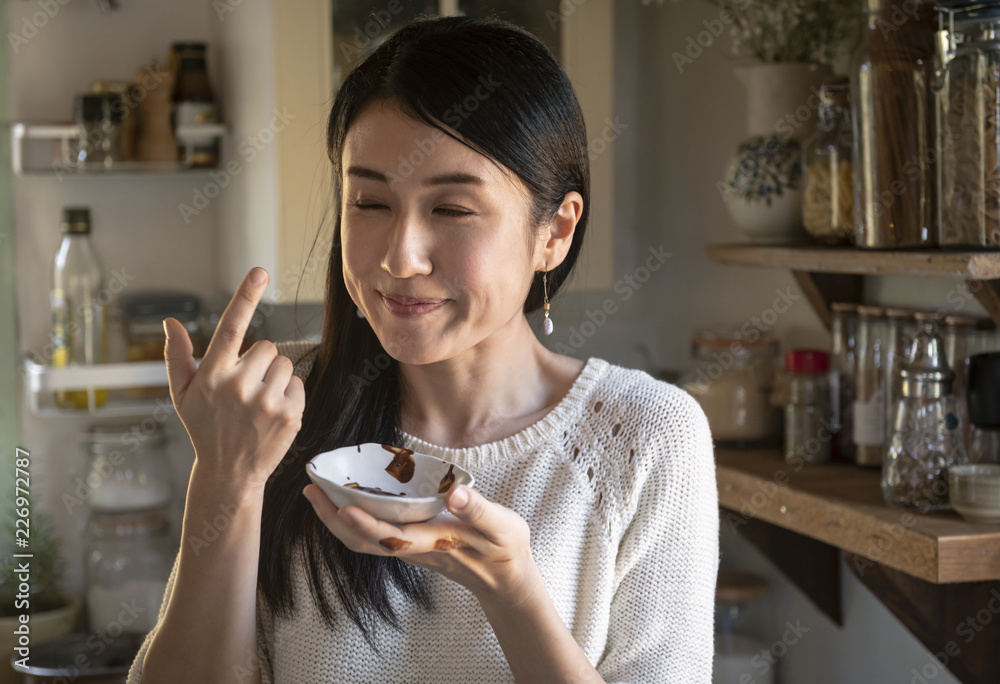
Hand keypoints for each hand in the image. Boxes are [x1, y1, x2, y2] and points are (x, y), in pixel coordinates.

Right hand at [163, 267, 305, 490]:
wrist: (229, 472)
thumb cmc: (204, 427)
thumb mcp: (182, 394)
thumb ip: (177, 356)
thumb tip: (170, 321)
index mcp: (211, 376)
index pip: (230, 328)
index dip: (245, 297)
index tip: (259, 272)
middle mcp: (238, 386)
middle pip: (266, 346)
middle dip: (258, 361)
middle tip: (245, 387)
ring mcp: (265, 402)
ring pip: (284, 363)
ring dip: (274, 377)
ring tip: (258, 402)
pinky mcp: (289, 415)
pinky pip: (298, 384)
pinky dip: (289, 394)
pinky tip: (272, 414)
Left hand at [302, 483, 541, 605]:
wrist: (505, 576)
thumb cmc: (505, 547)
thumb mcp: (502, 526)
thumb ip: (479, 510)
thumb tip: (454, 494)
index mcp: (435, 541)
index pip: (393, 536)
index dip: (365, 523)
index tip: (341, 506)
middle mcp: (416, 548)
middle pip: (365, 542)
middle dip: (334, 519)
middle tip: (311, 489)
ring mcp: (411, 548)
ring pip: (365, 542)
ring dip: (337, 520)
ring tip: (318, 493)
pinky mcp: (412, 543)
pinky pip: (374, 536)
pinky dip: (354, 521)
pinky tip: (347, 503)